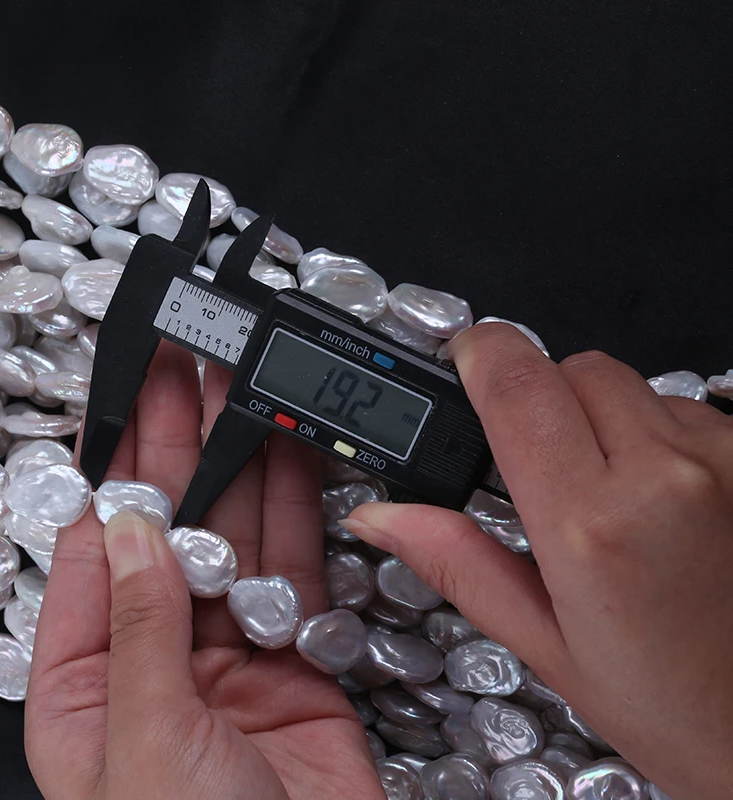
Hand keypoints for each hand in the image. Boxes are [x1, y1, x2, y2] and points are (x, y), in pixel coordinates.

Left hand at [25, 342, 382, 799]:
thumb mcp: (147, 741)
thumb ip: (143, 626)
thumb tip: (131, 532)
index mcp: (86, 682)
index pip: (92, 553)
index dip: (109, 474)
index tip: (127, 409)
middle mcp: (156, 657)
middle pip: (167, 531)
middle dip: (175, 451)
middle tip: (186, 377)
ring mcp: (228, 652)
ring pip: (233, 538)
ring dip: (237, 468)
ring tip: (239, 398)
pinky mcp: (292, 654)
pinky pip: (289, 568)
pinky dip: (293, 514)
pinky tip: (287, 462)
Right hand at [346, 323, 732, 799]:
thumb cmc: (673, 704)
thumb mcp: (544, 642)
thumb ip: (455, 561)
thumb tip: (382, 517)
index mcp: (593, 526)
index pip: (518, 385)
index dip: (479, 353)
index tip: (465, 360)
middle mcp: (667, 475)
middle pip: (570, 369)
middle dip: (537, 396)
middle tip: (535, 461)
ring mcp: (724, 458)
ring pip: (627, 384)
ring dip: (598, 417)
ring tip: (606, 493)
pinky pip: (680, 408)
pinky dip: (653, 434)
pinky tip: (657, 496)